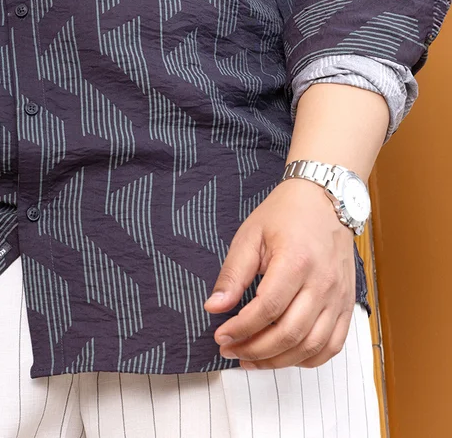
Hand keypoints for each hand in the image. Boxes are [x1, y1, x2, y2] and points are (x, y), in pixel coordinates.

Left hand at [204, 178, 356, 368]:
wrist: (325, 199)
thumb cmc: (286, 214)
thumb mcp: (250, 235)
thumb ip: (233, 274)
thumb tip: (213, 307)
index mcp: (295, 262)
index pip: (267, 309)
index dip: (241, 329)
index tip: (221, 335)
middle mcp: (322, 283)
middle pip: (289, 334)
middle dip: (255, 350)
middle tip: (230, 350)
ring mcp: (338, 297)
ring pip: (311, 346)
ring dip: (279, 361)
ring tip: (252, 358)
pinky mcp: (346, 305)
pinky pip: (332, 345)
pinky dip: (308, 359)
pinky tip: (285, 356)